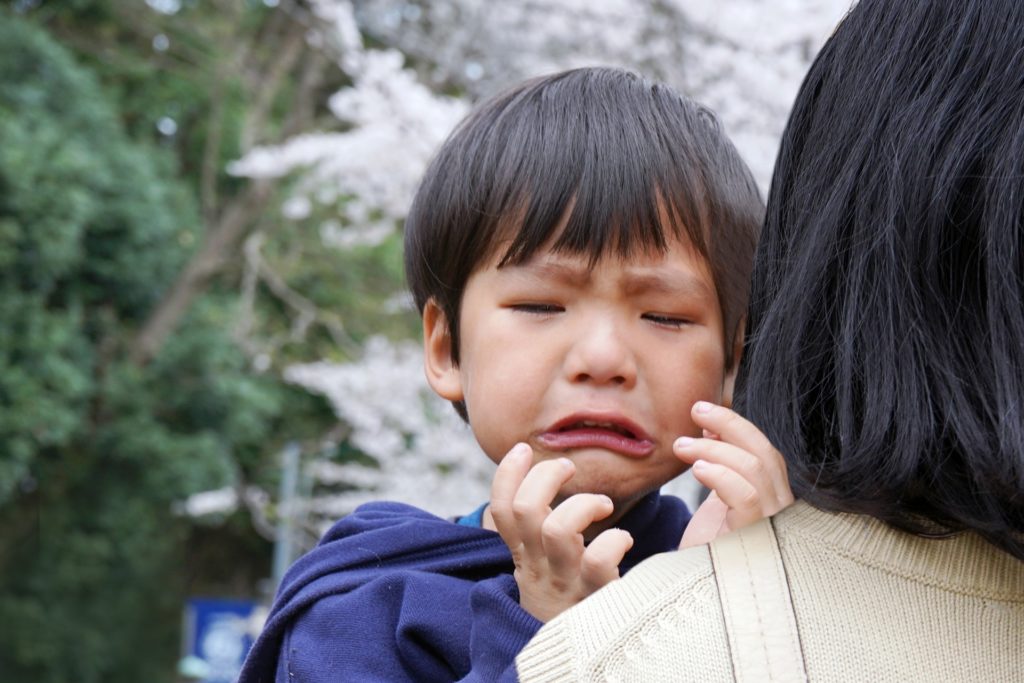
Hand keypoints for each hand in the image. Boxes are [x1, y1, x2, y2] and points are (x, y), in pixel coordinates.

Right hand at [488, 443, 633, 621]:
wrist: (574, 661)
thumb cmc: (565, 600)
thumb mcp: (540, 566)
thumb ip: (536, 531)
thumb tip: (538, 483)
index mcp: (523, 555)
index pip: (500, 510)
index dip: (507, 475)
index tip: (522, 449)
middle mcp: (538, 565)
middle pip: (526, 510)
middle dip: (546, 476)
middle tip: (568, 468)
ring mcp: (565, 579)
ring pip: (558, 528)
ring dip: (584, 504)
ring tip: (602, 505)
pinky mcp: (594, 594)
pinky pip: (600, 559)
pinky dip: (616, 539)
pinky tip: (624, 540)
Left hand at [675, 401, 793, 547]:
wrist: (697, 595)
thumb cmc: (708, 550)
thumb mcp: (714, 499)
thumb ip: (717, 464)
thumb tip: (708, 426)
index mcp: (773, 499)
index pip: (766, 453)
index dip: (737, 427)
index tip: (704, 413)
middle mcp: (782, 512)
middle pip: (766, 454)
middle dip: (730, 425)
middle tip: (695, 410)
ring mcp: (774, 527)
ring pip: (756, 470)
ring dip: (715, 449)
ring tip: (681, 446)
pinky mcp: (757, 542)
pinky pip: (746, 498)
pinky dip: (720, 476)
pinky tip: (698, 468)